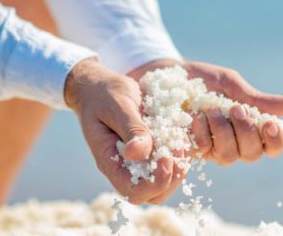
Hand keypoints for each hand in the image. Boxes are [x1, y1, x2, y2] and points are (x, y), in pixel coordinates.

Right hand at [64, 58, 184, 203]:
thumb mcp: (118, 106)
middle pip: (154, 194)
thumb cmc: (105, 94)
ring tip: (179, 138)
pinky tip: (178, 133)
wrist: (101, 88)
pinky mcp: (151, 152)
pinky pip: (172, 165)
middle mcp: (125, 168)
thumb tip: (138, 154)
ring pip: (167, 182)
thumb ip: (130, 129)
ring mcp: (139, 162)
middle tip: (177, 146)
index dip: (155, 182)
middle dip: (173, 175)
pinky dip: (181, 153)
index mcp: (110, 161)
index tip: (165, 156)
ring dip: (180, 164)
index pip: (133, 191)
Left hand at [129, 59, 282, 165]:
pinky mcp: (193, 149)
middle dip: (246, 132)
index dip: (276, 140)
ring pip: (229, 157)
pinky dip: (203, 134)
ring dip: (224, 133)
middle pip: (253, 154)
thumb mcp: (229, 84)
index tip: (270, 123)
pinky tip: (195, 117)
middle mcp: (235, 142)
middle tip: (236, 109)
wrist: (169, 77)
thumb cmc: (203, 80)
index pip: (273, 145)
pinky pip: (205, 151)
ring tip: (212, 109)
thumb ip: (254, 98)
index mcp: (250, 127)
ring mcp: (213, 148)